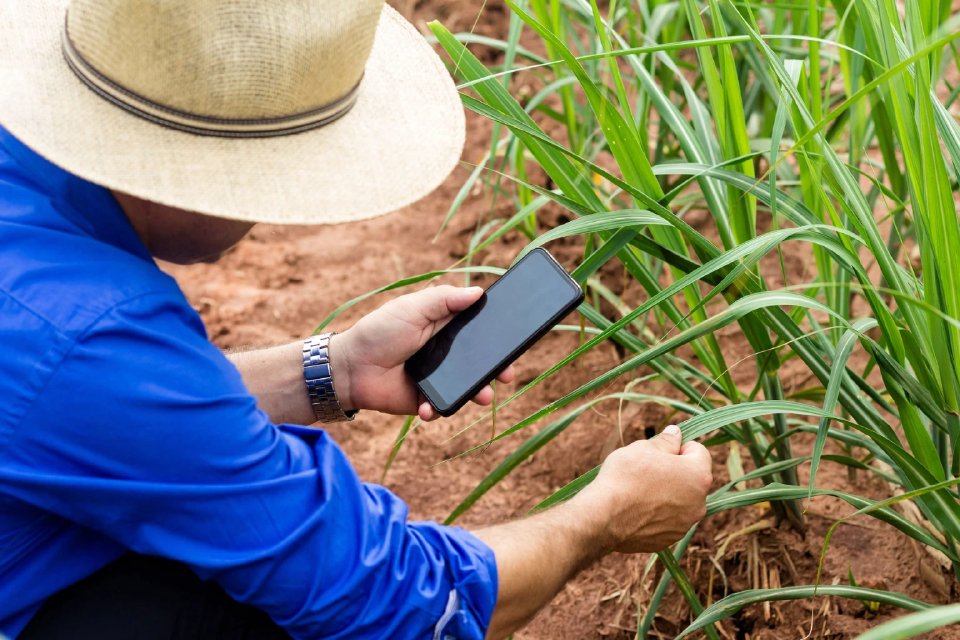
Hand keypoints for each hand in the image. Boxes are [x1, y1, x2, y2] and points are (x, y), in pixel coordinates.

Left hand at [330, 286, 514, 420]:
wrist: (350, 368)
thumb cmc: (379, 332)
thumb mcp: (412, 307)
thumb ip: (445, 299)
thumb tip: (479, 292)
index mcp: (445, 327)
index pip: (478, 330)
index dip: (497, 336)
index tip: (515, 341)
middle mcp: (445, 353)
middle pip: (480, 362)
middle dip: (497, 370)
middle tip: (507, 375)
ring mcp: (437, 378)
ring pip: (467, 387)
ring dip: (477, 393)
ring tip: (482, 397)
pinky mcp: (425, 400)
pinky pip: (441, 407)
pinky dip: (437, 409)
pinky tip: (428, 407)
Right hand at [576, 425, 711, 552]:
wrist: (604, 516)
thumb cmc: (625, 476)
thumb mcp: (644, 448)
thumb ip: (666, 441)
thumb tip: (675, 433)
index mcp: (699, 475)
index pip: (699, 451)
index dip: (678, 446)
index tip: (659, 451)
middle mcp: (699, 503)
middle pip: (691, 479)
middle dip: (675, 472)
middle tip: (647, 470)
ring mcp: (685, 524)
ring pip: (680, 501)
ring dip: (668, 493)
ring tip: (640, 491)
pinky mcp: (669, 539)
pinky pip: (668, 520)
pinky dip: (658, 513)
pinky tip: (637, 509)